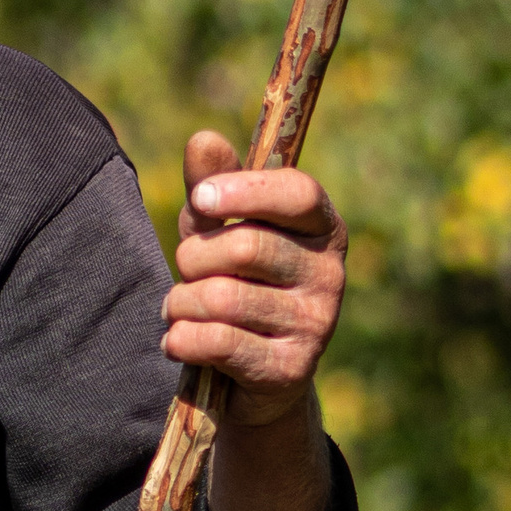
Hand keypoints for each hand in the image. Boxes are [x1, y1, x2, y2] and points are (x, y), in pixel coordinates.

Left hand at [162, 126, 345, 425]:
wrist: (249, 371)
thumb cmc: (231, 278)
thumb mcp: (218, 226)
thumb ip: (211, 184)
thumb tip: (203, 139)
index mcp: (322, 227)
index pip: (299, 193)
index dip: (246, 191)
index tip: (201, 198)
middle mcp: (331, 274)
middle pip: (246, 247)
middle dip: (193, 257)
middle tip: (186, 271)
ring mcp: (317, 324)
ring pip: (223, 298)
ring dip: (181, 303)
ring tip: (179, 308)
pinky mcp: (292, 369)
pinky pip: (218, 342)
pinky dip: (181, 338)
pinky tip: (178, 339)